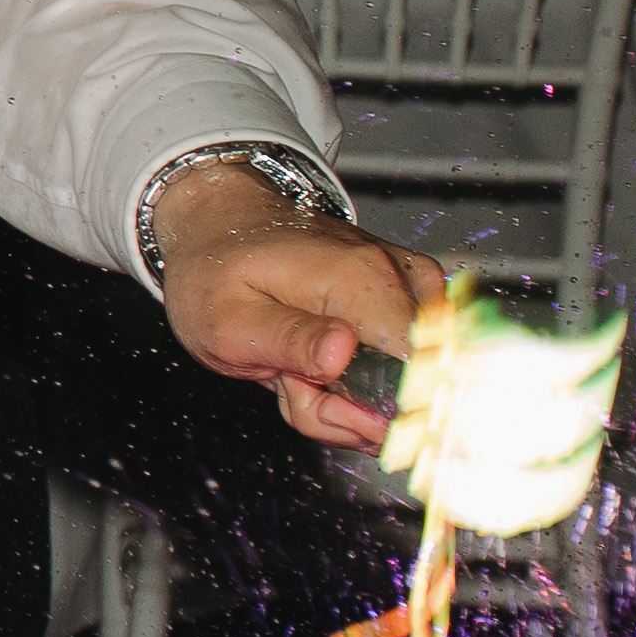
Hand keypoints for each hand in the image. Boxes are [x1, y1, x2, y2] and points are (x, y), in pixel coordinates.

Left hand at [150, 170, 431, 448]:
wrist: (219, 226)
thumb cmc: (218, 270)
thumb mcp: (231, 320)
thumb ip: (291, 342)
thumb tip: (341, 356)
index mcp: (361, 278)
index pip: (416, 370)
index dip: (368, 409)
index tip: (320, 403)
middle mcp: (398, 277)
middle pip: (409, 387)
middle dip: (346, 408)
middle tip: (290, 382)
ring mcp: (408, 287)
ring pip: (400, 385)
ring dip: (343, 398)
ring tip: (294, 367)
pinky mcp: (406, 300)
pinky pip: (395, 369)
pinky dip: (351, 382)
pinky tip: (314, 363)